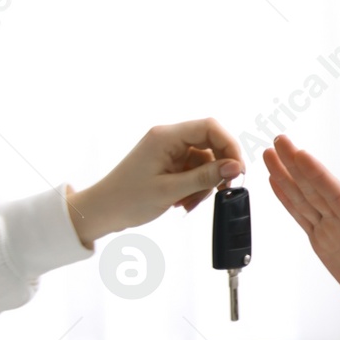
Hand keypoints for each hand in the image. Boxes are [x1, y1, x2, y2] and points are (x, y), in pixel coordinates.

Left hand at [64, 118, 243, 247]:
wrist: (101, 212)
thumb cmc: (127, 200)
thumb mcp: (170, 190)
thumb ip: (205, 177)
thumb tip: (236, 166)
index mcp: (166, 137)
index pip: (210, 127)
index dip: (230, 145)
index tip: (238, 169)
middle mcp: (168, 138)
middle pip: (210, 143)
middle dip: (219, 167)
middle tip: (224, 188)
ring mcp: (169, 151)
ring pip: (205, 160)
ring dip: (205, 182)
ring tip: (189, 203)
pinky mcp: (168, 163)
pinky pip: (194, 169)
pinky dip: (195, 186)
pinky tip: (184, 202)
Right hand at [263, 134, 339, 319]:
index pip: (336, 196)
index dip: (318, 176)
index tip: (301, 154)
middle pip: (316, 188)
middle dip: (297, 164)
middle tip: (280, 140)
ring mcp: (331, 228)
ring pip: (304, 197)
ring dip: (287, 175)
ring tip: (271, 153)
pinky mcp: (322, 239)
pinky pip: (301, 214)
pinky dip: (287, 198)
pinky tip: (276, 181)